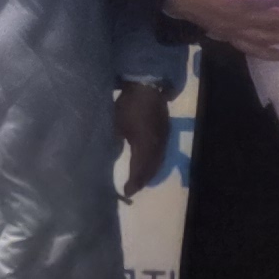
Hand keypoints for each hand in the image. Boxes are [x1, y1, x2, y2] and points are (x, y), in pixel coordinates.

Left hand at [114, 81, 174, 197]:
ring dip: (150, 173)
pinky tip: (149, 165)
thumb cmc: (128, 105)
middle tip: (133, 189)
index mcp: (144, 144)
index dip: (134, 182)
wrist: (147, 87)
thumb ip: (115, 142)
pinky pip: (161, 153)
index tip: (126, 192)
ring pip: (158, 162)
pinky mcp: (166, 133)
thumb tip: (112, 155)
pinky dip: (155, 163)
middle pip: (151, 168)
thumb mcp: (116, 124)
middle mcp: (157, 145)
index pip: (139, 168)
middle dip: (142, 180)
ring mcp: (164, 139)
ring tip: (140, 181)